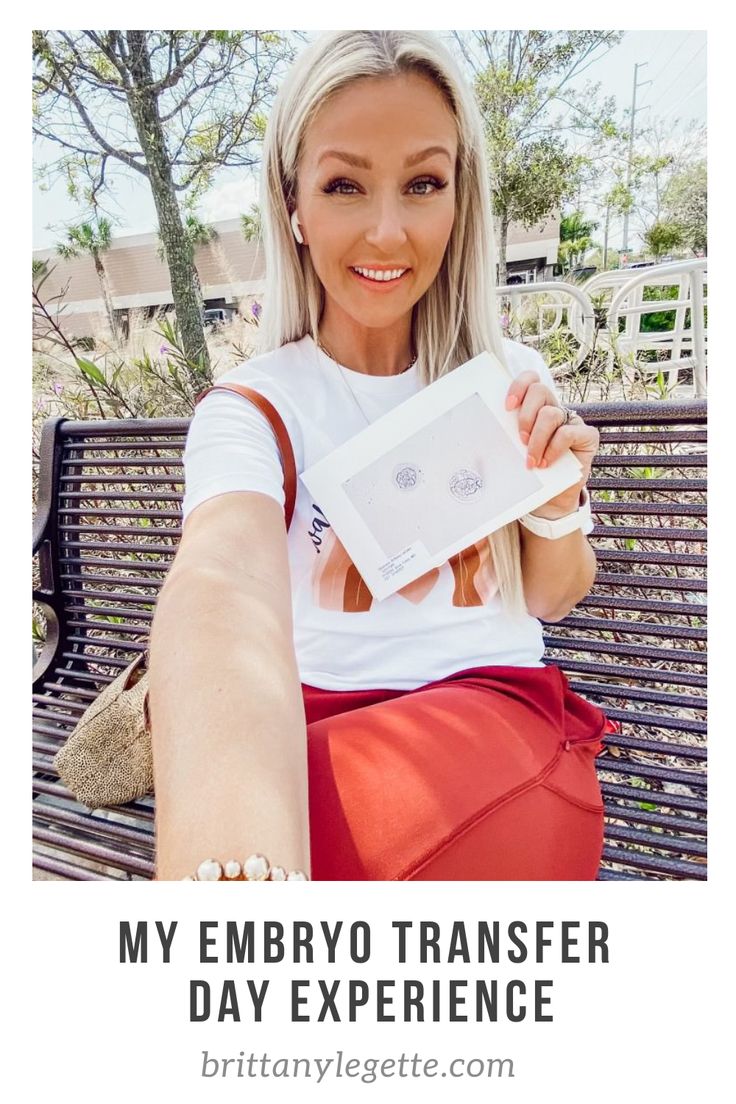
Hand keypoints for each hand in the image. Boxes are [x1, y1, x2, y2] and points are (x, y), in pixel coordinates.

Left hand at [505, 369, 598, 516]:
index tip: (507, 406)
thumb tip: (482, 428)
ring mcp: (572, 421)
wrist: (551, 499)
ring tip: (531, 460)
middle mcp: (554, 409)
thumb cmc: (530, 473)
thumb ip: (507, 435)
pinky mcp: (587, 436)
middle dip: (525, 415)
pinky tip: (546, 463)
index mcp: (535, 407)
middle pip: (540, 391)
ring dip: (537, 439)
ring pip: (551, 414)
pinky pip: (568, 433)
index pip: (531, 380)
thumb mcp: (514, 451)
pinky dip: (553, 449)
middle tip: (520, 439)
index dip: (519, 386)